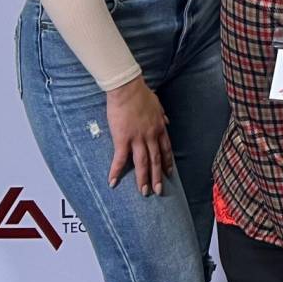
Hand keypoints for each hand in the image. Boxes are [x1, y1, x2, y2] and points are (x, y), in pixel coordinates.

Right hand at [104, 76, 172, 194]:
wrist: (127, 89)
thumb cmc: (141, 94)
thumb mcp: (157, 105)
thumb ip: (162, 116)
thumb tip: (167, 122)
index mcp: (159, 128)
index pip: (165, 149)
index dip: (167, 162)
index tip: (169, 173)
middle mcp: (151, 136)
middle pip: (156, 160)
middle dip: (158, 176)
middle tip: (159, 191)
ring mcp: (137, 139)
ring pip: (142, 163)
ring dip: (143, 178)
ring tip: (144, 192)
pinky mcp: (122, 139)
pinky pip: (120, 159)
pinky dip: (116, 171)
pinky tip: (113, 182)